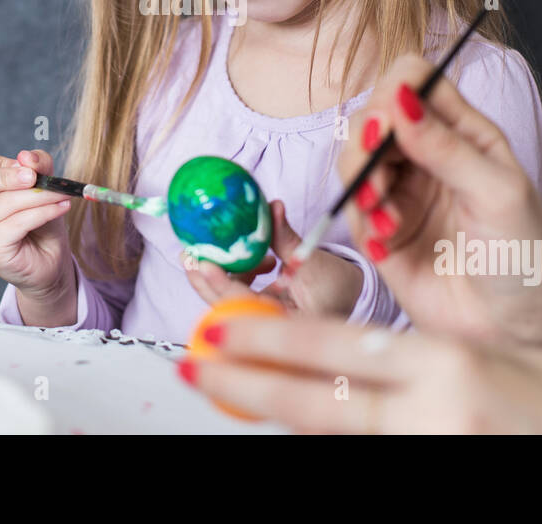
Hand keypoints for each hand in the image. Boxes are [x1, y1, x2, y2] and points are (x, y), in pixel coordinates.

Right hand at [0, 147, 74, 307]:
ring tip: (61, 195)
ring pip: (3, 203)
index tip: (29, 168)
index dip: (2, 160)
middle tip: (34, 178)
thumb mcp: (42, 183)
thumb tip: (26, 157)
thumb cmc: (39, 217)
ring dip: (38, 196)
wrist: (50, 256)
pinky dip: (43, 212)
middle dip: (5, 176)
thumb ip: (37, 165)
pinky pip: (17, 224)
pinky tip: (60, 208)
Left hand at [178, 314, 541, 432]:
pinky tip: (310, 431)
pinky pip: (375, 456)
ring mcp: (435, 449)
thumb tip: (339, 363)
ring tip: (242, 398)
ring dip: (289, 415)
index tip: (220, 333)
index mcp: (444, 365)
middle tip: (197, 367)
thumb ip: (409, 359)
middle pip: (318, 399)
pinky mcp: (440, 472)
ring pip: (339, 436)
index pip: (336, 348)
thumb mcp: (477, 355)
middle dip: (250, 384)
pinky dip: (342, 442)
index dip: (269, 342)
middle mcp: (433, 411)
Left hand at [185, 199, 363, 317]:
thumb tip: (271, 207)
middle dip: (206, 281)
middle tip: (189, 255)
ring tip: (230, 252)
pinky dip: (235, 277)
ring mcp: (262, 326)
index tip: (204, 263)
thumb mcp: (312, 258)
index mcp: (289, 327)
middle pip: (227, 312)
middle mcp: (271, 334)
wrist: (351, 295)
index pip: (247, 309)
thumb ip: (286, 236)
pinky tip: (252, 262)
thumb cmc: (337, 282)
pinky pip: (236, 298)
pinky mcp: (257, 316)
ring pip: (228, 305)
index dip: (223, 285)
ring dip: (221, 276)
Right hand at [340, 54, 541, 349]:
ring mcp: (399, 190)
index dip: (394, 90)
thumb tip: (400, 99)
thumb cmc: (523, 258)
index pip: (413, 80)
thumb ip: (446, 146)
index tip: (391, 122)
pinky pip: (349, 206)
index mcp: (462, 131)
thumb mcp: (496, 193)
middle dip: (367, 140)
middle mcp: (425, 154)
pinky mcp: (378, 229)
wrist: (514, 331)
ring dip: (359, 181)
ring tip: (385, 216)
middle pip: (372, 115)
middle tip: (376, 172)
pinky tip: (386, 239)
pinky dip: (360, 218)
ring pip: (351, 156)